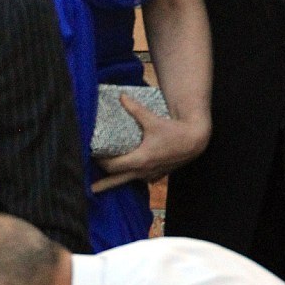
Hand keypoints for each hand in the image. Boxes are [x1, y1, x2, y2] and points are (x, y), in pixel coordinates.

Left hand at [92, 93, 210, 191]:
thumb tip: (121, 96)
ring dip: (117, 179)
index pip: (113, 166)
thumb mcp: (153, 120)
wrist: (194, 141)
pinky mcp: (157, 174)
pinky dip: (131, 176)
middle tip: (89, 188)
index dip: (100, 161)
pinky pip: (140, 179)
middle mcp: (144, 171)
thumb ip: (135, 109)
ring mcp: (151, 175)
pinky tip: (126, 173)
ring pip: (129, 181)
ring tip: (104, 180)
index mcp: (140, 159)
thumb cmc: (174, 132)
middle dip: (103, 184)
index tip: (90, 155)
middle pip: (117, 181)